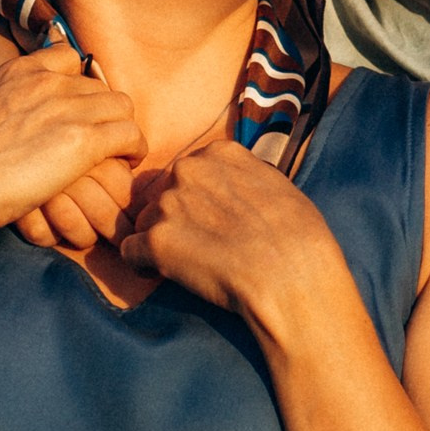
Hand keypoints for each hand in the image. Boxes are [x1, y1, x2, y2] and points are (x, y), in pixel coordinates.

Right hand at [0, 45, 143, 240]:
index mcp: (17, 72)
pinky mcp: (82, 140)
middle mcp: (46, 83)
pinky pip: (130, 134)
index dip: (78, 83)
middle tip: (101, 138)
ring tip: (118, 152)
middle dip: (103, 112)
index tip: (78, 107)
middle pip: (99, 87)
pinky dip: (133, 148)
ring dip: (123, 128)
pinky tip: (126, 162)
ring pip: (121, 106)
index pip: (67, 57)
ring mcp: (66, 109)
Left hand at [118, 139, 349, 336]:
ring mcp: (169, 204)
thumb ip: (241, 177)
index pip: (189, 172)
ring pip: (146, 223)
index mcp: (218, 152)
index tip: (212, 221)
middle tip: (201, 246)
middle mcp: (188, 170)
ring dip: (161, 242)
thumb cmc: (298, 237)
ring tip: (192, 264)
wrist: (293, 278)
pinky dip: (143, 265)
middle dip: (175, 219)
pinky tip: (167, 275)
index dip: (197, 200)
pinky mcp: (156, 241)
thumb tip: (229, 188)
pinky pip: (131, 252)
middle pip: (162, 194)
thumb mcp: (276, 185)